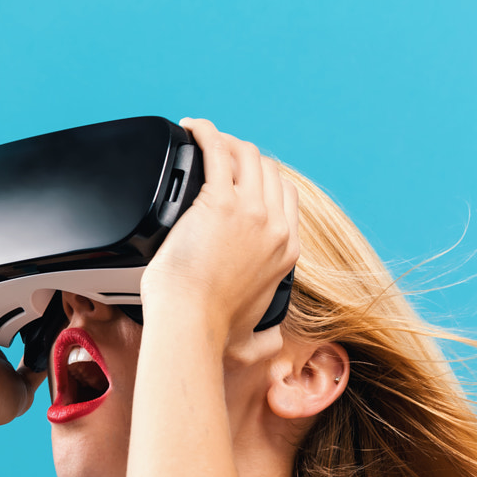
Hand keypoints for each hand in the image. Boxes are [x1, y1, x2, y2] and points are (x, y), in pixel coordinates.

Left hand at [140, 119, 299, 344]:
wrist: (190, 324)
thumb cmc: (211, 332)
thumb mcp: (252, 339)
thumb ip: (266, 341)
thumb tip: (273, 349)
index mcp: (286, 250)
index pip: (286, 196)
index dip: (266, 179)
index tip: (242, 174)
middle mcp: (274, 227)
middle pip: (268, 170)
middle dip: (244, 155)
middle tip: (217, 153)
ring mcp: (250, 211)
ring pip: (247, 155)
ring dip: (227, 140)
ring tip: (203, 137)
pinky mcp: (219, 202)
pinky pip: (217, 151)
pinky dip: (206, 133)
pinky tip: (193, 127)